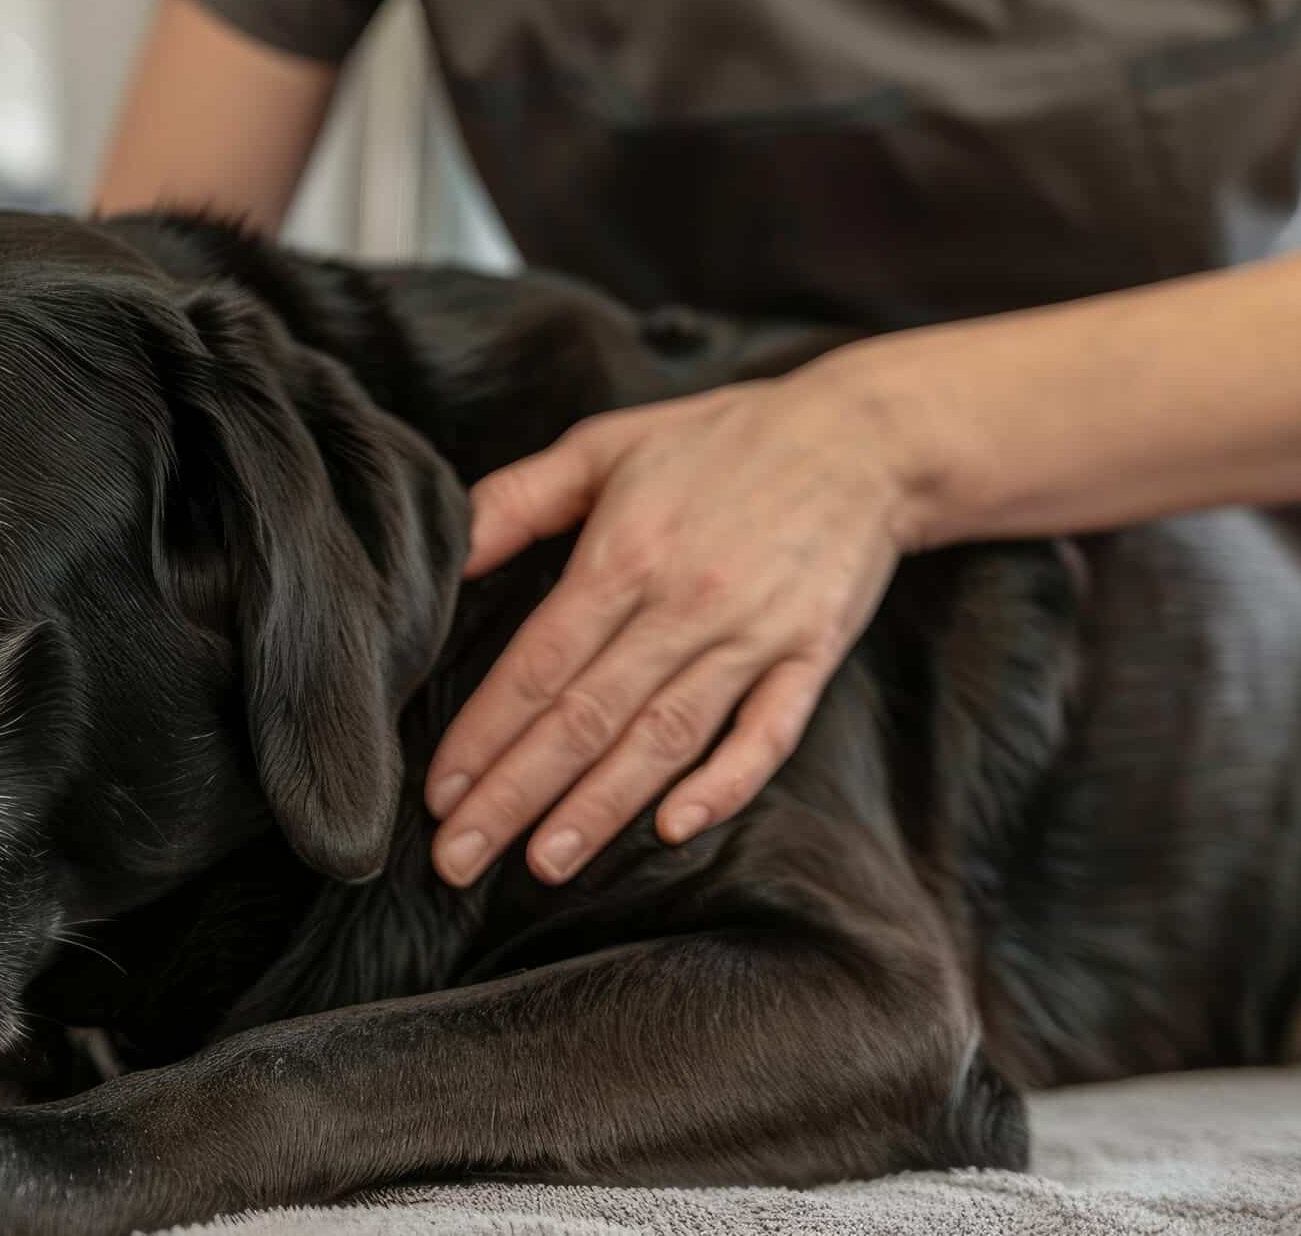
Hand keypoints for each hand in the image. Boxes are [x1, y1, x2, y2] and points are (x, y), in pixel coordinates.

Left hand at [425, 363, 920, 886]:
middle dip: (515, 795)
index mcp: (625, 553)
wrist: (861, 436)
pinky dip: (723, 784)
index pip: (539, 664)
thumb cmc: (720, 441)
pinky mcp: (810, 657)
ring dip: (599, 807)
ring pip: (663, 737)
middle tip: (458, 859)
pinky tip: (673, 829)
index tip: (438, 793)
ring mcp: (752, 635)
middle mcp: (684, 603)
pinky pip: (767, 735)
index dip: (485, 734)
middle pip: (586, 716)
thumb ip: (516, 500)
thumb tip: (444, 553)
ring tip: (544, 865)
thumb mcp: (605, 446)